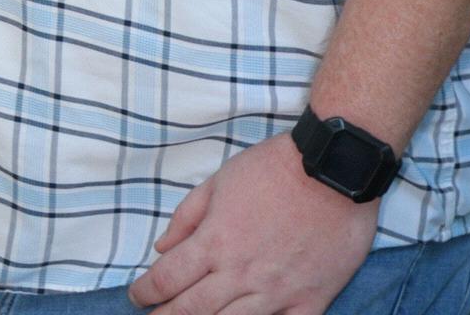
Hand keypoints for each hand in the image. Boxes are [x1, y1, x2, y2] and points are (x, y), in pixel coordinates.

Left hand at [128, 132, 378, 313]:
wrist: (332, 170)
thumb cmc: (273, 168)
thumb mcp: (220, 179)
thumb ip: (187, 216)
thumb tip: (161, 249)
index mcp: (215, 241)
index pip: (168, 279)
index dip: (146, 293)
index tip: (137, 296)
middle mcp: (241, 273)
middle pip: (192, 310)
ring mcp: (276, 293)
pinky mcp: (309, 302)